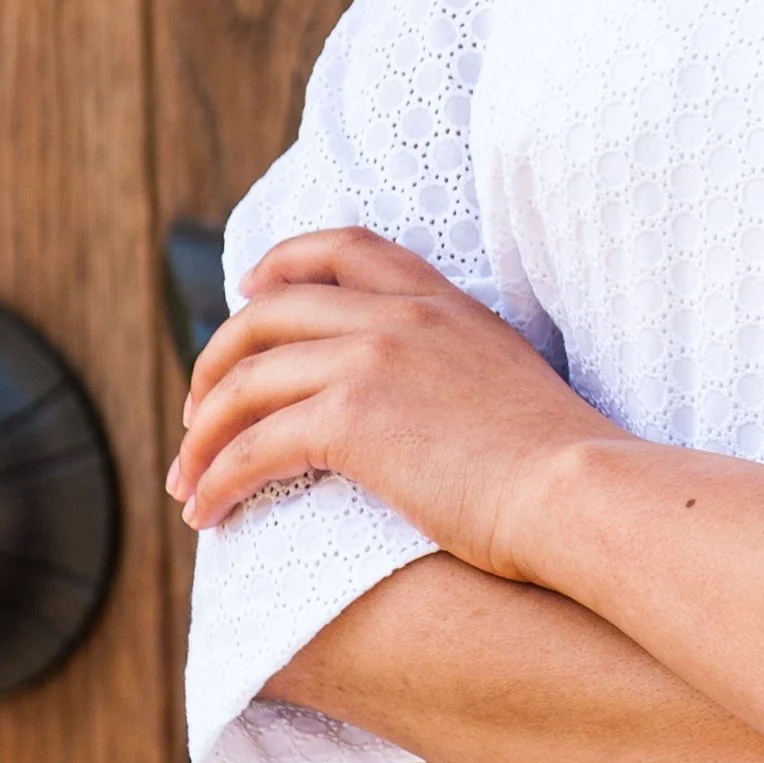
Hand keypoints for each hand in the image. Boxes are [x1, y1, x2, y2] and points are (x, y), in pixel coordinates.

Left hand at [167, 227, 635, 580]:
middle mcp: (400, 317)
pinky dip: (216, 479)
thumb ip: (456, 363)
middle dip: (216, 359)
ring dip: (201, 434)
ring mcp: (372, 361)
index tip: (248, 290)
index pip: (346, 248)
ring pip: (246, 383)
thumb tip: (422, 401)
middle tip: (198, 411)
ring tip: (186, 481)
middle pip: (269, 312)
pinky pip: (252, 445)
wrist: (577, 491)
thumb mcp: (508, 379)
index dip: (283, 261)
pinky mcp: (351, 421)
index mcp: (442, 302)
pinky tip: (207, 514)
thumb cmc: (559, 463)